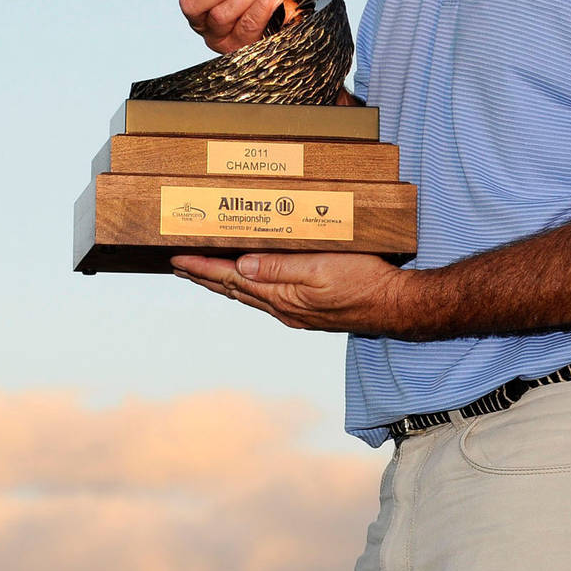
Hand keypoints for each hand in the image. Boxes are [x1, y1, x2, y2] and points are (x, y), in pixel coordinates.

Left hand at [170, 252, 417, 334]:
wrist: (394, 306)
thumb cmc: (363, 282)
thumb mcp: (321, 268)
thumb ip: (280, 267)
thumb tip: (240, 266)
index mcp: (281, 296)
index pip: (231, 279)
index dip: (202, 268)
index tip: (176, 258)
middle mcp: (283, 308)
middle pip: (233, 289)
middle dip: (203, 276)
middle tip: (178, 264)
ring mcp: (294, 312)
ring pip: (247, 295)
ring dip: (221, 282)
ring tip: (202, 273)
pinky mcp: (307, 311)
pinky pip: (265, 297)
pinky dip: (246, 287)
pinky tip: (246, 282)